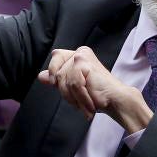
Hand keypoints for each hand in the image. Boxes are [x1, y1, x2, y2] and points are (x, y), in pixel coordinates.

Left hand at [37, 47, 151, 133]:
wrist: (115, 100)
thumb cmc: (96, 94)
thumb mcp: (72, 87)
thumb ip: (58, 79)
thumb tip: (40, 76)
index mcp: (76, 55)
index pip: (55, 56)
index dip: (55, 72)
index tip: (61, 86)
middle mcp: (79, 52)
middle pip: (57, 73)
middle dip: (66, 92)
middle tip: (79, 100)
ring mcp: (82, 56)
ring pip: (64, 81)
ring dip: (74, 97)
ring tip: (86, 104)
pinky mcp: (85, 64)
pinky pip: (73, 84)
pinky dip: (81, 98)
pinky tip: (90, 104)